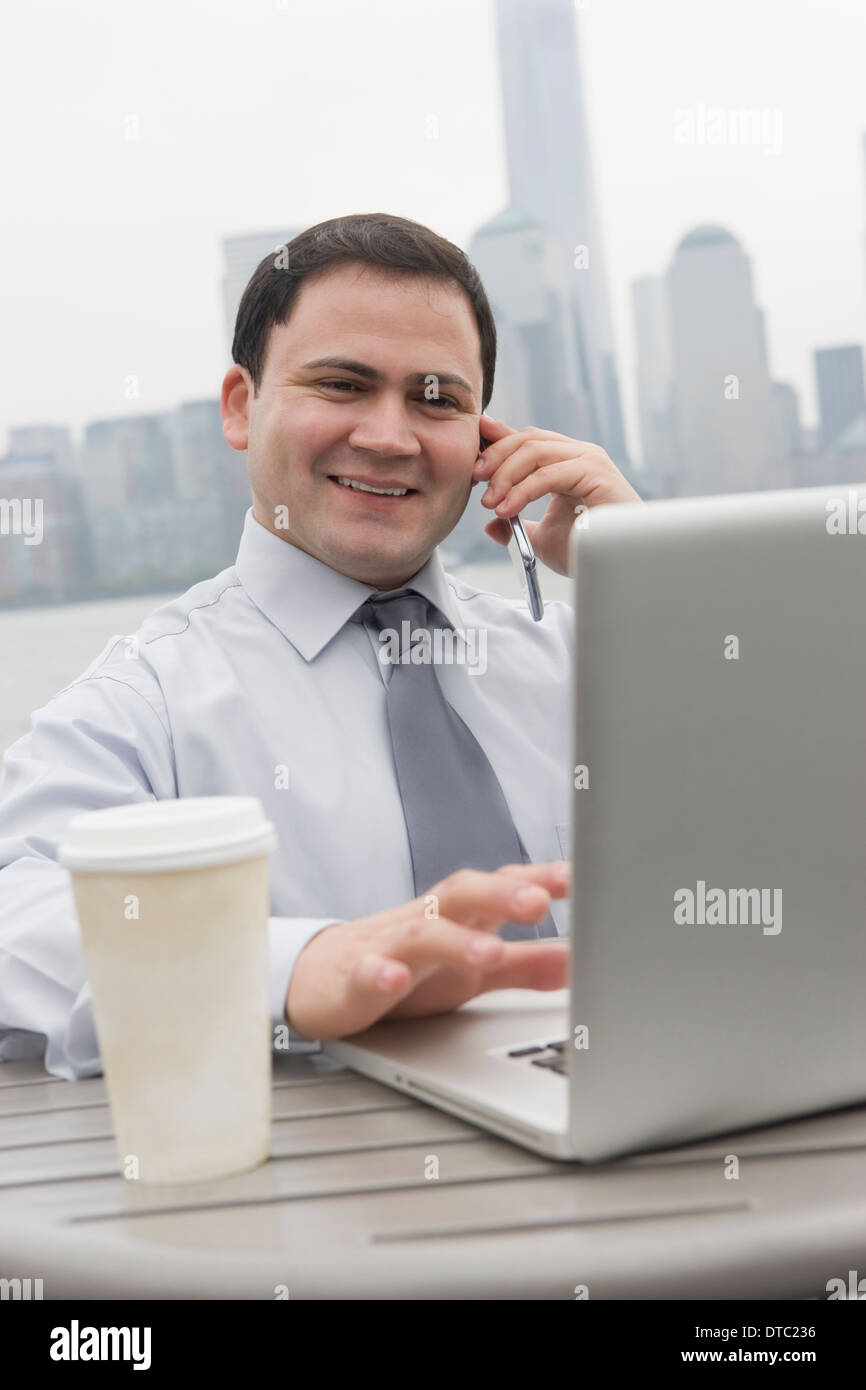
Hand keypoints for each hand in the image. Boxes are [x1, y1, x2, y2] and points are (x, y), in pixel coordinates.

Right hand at [285, 861, 569, 1038]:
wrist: (322, 976)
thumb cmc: (409, 966)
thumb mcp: (475, 973)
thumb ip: (524, 965)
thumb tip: (580, 960)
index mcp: (461, 915)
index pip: (502, 884)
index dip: (538, 878)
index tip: (577, 878)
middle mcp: (429, 921)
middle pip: (464, 893)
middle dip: (501, 893)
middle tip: (539, 902)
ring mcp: (390, 946)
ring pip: (424, 934)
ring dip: (456, 941)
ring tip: (489, 953)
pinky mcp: (355, 978)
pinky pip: (368, 972)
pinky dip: (382, 974)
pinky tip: (396, 980)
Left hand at [472, 414, 641, 575]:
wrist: (619, 567)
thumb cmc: (588, 551)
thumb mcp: (541, 537)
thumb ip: (518, 526)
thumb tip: (491, 526)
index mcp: (567, 462)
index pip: (526, 440)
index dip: (496, 439)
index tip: (469, 451)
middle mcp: (579, 454)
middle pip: (527, 438)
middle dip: (495, 455)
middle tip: (474, 478)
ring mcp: (589, 460)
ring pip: (535, 450)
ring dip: (505, 474)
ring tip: (489, 502)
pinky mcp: (596, 472)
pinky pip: (549, 474)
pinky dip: (523, 490)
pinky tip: (506, 509)